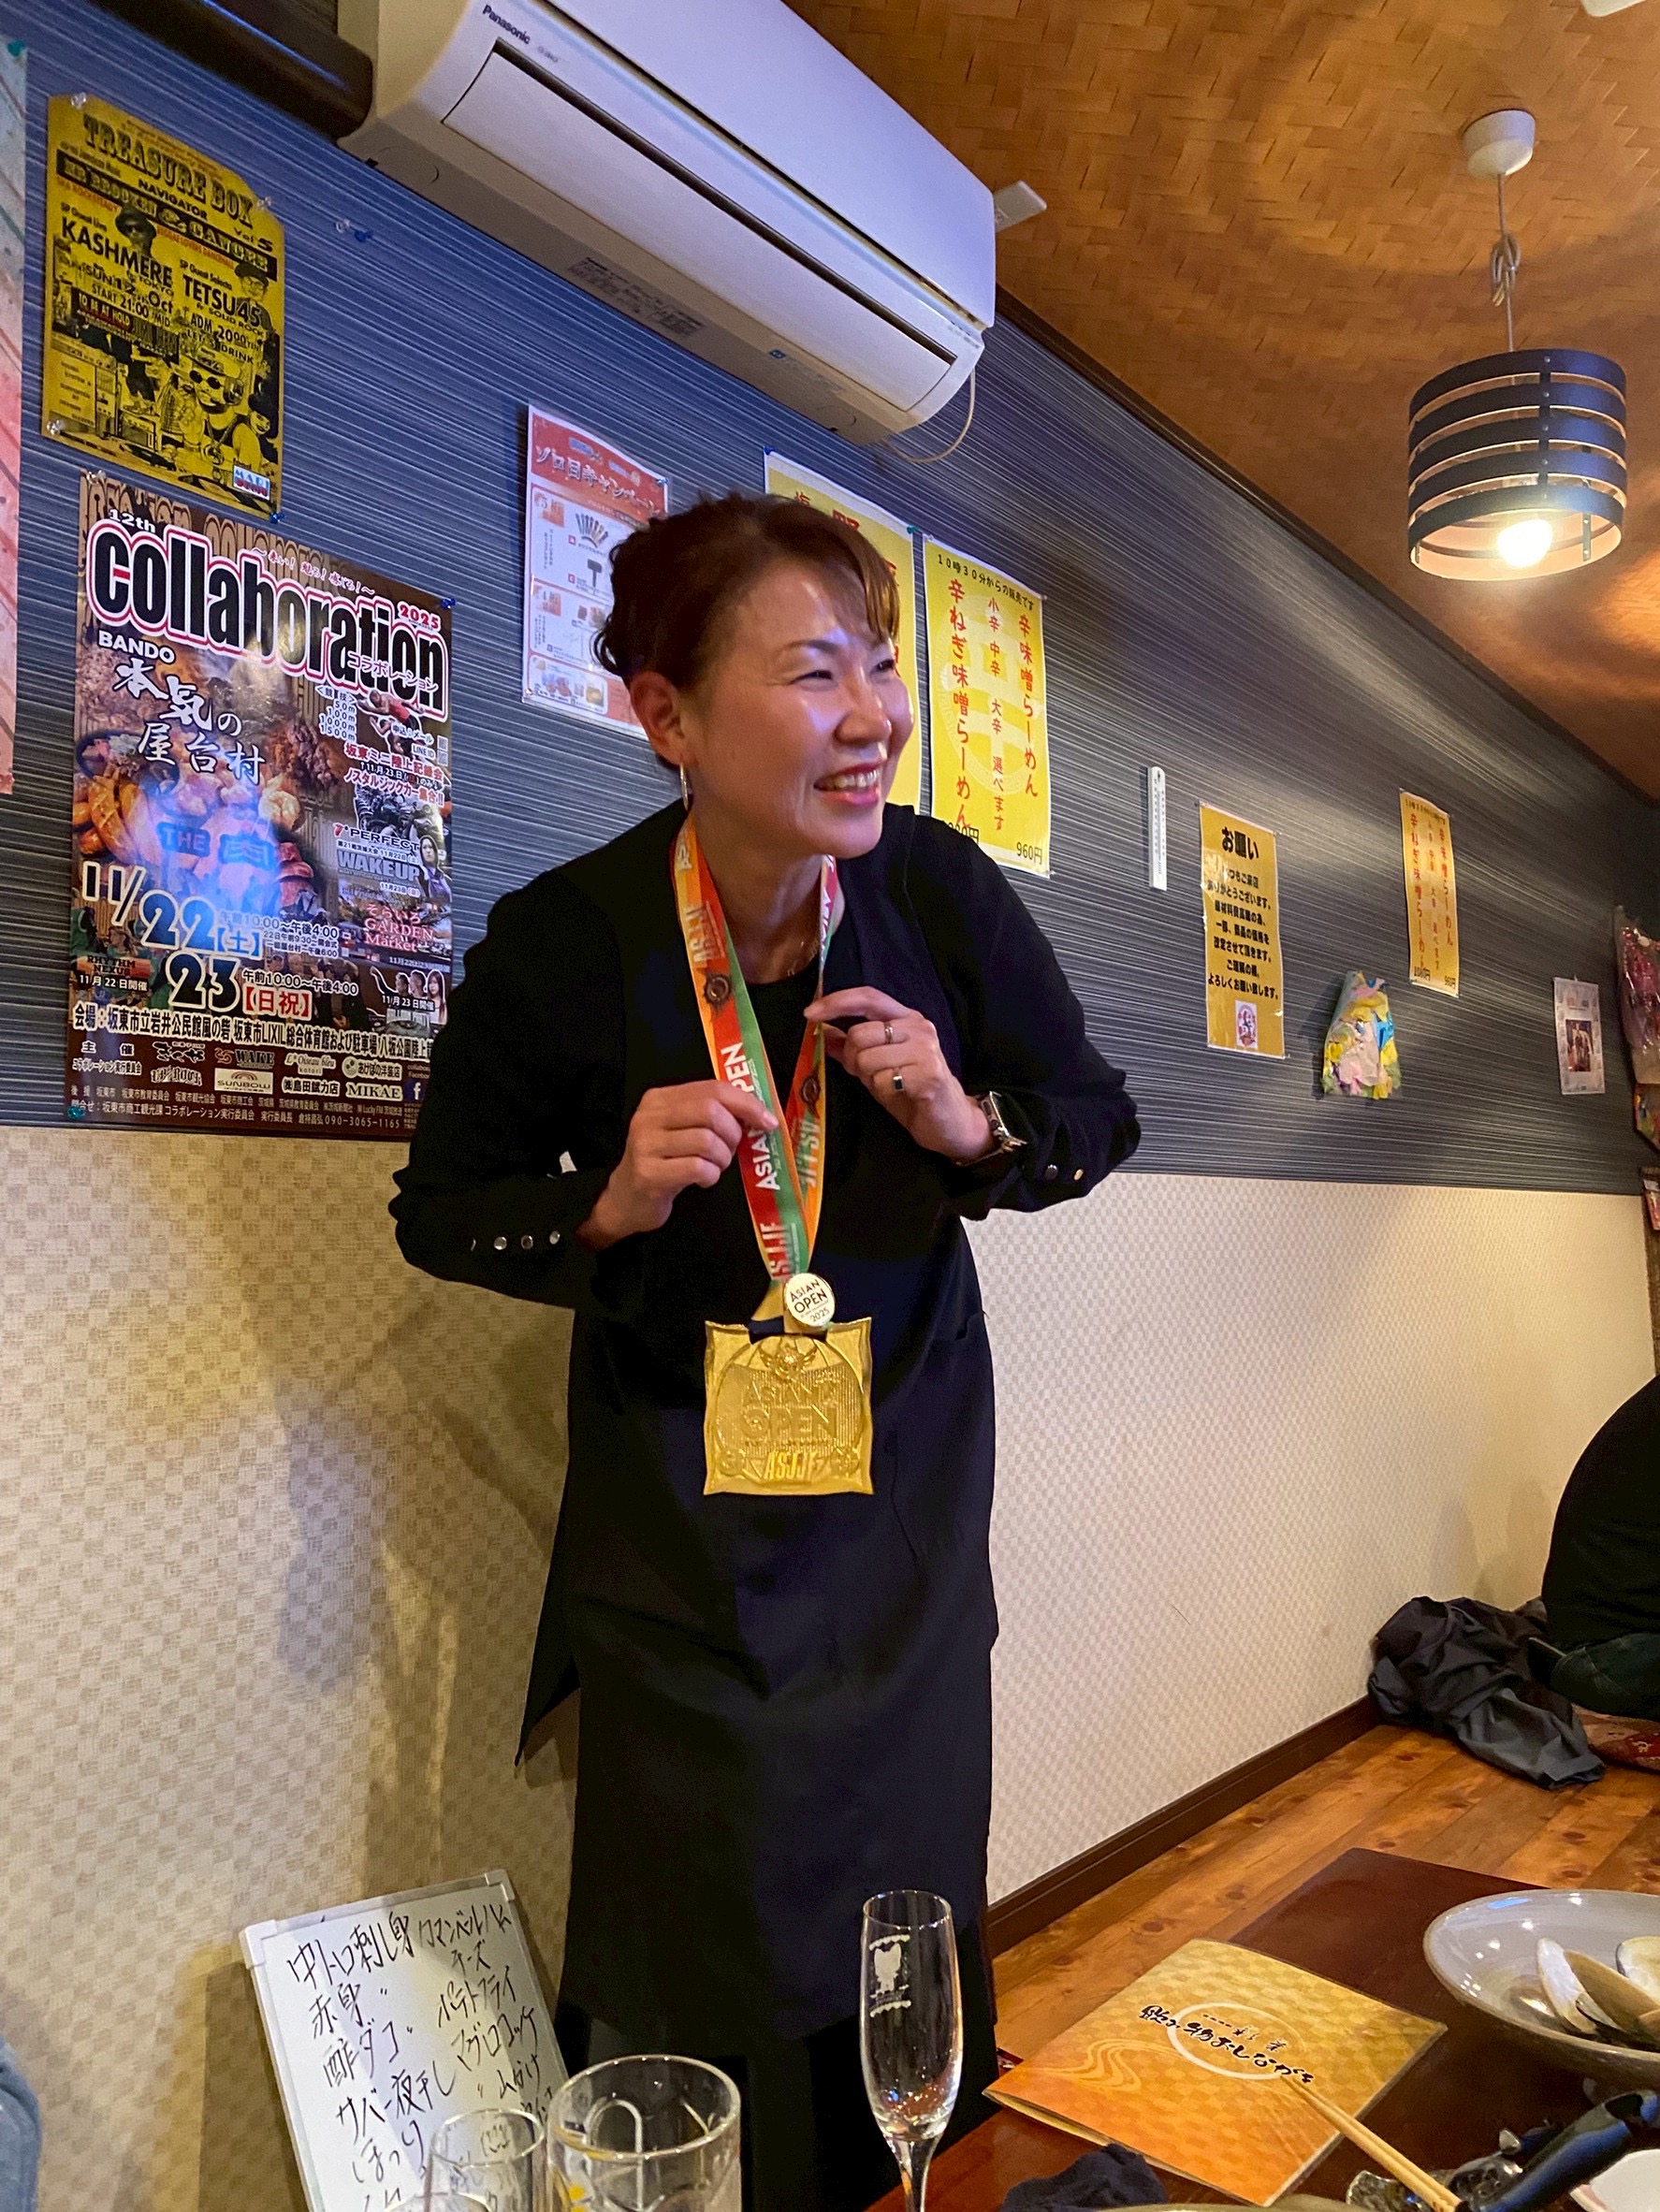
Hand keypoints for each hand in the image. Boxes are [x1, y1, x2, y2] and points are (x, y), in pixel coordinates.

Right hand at [578, 1080, 776, 1248]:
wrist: (626, 1199)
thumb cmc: (664, 1162)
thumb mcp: (681, 1130)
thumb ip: (710, 1115)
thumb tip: (759, 1114)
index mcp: (660, 1098)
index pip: (712, 1088)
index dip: (746, 1103)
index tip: (768, 1120)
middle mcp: (649, 1116)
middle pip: (710, 1111)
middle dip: (733, 1133)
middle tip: (732, 1150)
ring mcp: (645, 1144)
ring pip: (706, 1141)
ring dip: (722, 1158)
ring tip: (715, 1166)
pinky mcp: (648, 1173)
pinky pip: (697, 1168)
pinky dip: (710, 1175)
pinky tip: (703, 1179)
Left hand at [804, 987, 992, 1161]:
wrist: (950, 1122)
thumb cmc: (913, 1092)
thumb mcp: (877, 1067)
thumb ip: (852, 1048)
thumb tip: (822, 1032)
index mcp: (906, 1018)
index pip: (868, 997)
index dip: (836, 1002)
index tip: (810, 1014)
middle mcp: (918, 1027)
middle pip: (859, 1033)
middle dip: (851, 1059)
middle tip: (865, 1074)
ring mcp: (925, 1049)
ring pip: (866, 1058)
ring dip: (867, 1078)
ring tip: (886, 1085)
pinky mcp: (928, 1074)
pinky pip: (881, 1080)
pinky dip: (882, 1092)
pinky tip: (899, 1094)